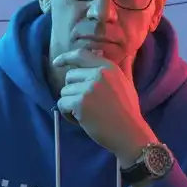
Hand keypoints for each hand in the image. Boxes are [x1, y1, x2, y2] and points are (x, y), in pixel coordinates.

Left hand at [52, 49, 154, 163]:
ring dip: (70, 103)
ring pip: (64, 91)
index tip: (56, 62)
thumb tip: (99, 53)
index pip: (81, 55)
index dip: (66, 57)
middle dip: (73, 89)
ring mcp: (88, 88)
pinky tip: (79, 119)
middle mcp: (98, 74)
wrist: (129, 132)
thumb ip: (110, 70)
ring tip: (85, 113)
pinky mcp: (80, 103)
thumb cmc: (128, 111)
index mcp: (108, 67)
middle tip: (84, 103)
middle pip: (69, 76)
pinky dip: (66, 113)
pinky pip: (62, 103)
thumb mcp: (124, 83)